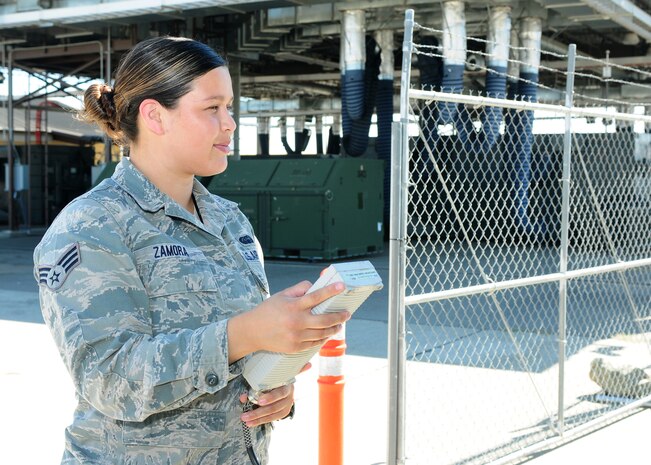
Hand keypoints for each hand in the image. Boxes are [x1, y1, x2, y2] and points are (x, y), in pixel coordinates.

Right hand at [228, 281, 349, 360]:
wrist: (251, 332)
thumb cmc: (268, 310)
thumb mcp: (281, 295)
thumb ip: (299, 289)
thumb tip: (315, 286)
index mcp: (293, 306)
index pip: (316, 296)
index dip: (331, 290)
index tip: (342, 286)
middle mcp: (296, 322)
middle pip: (325, 320)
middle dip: (339, 317)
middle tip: (347, 314)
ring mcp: (296, 336)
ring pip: (322, 334)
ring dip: (334, 329)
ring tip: (339, 325)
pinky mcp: (295, 348)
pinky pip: (314, 344)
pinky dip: (323, 339)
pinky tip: (327, 334)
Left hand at [240, 384, 293, 426]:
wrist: (285, 383)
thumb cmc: (273, 380)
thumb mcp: (266, 380)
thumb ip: (255, 387)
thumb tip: (243, 398)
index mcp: (286, 384)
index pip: (280, 392)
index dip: (270, 397)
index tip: (259, 401)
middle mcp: (289, 395)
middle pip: (274, 407)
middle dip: (258, 413)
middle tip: (245, 416)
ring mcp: (288, 405)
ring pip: (273, 415)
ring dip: (259, 419)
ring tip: (247, 421)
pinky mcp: (285, 412)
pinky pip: (273, 418)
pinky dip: (263, 420)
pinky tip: (254, 422)